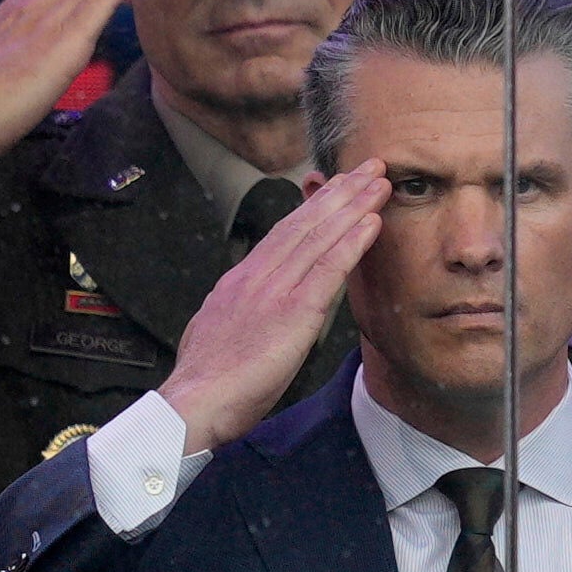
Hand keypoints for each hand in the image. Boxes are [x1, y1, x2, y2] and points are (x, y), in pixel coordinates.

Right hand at [157, 164, 389, 454]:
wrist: (193, 405)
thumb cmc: (206, 384)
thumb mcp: (216, 332)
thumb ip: (238, 312)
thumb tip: (246, 307)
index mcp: (239, 282)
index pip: (282, 234)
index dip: (313, 207)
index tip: (336, 186)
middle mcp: (256, 277)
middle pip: (304, 223)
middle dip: (339, 192)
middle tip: (369, 167)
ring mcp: (274, 291)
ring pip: (318, 236)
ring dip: (353, 206)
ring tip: (378, 182)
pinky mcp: (292, 312)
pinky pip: (328, 268)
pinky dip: (352, 242)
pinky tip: (372, 222)